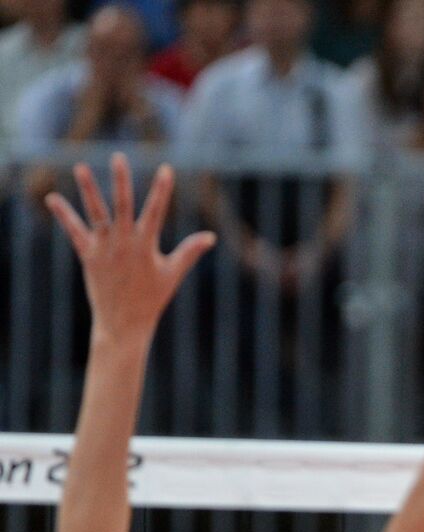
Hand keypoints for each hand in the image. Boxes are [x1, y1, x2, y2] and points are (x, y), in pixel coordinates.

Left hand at [46, 153, 216, 342]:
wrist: (124, 322)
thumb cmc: (152, 298)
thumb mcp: (173, 273)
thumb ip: (190, 251)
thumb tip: (211, 236)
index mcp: (146, 246)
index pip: (156, 212)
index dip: (162, 190)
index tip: (166, 169)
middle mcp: (124, 243)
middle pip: (122, 205)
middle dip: (121, 180)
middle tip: (118, 157)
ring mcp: (104, 249)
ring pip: (96, 213)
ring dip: (88, 190)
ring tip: (81, 167)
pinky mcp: (88, 256)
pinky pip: (74, 232)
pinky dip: (64, 215)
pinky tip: (52, 199)